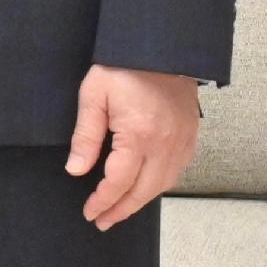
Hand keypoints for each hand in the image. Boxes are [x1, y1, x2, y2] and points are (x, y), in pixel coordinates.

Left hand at [66, 66, 200, 229]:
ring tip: (121, 209)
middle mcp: (164, 143)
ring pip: (163, 184)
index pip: (119, 182)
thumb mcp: (94, 95)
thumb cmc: (124, 66)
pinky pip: (178, 170)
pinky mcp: (191, 135)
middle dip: (121, 210)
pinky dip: (160, 184)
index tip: (90, 212)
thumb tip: (76, 170)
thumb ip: (86, 136)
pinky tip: (147, 186)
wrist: (163, 45)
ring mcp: (182, 140)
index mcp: (138, 135)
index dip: (103, 201)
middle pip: (143, 191)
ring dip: (141, 201)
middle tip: (103, 221)